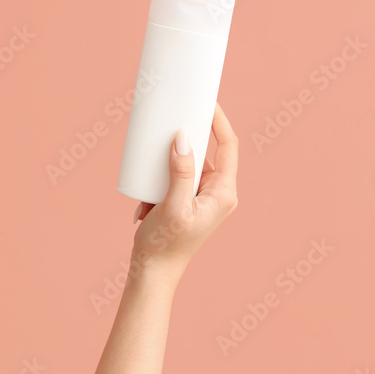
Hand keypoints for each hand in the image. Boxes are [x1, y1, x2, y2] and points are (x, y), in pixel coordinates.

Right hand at [131, 103, 238, 274]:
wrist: (153, 271)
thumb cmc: (166, 244)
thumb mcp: (173, 206)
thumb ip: (181, 172)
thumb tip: (184, 138)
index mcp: (223, 193)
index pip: (228, 145)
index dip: (219, 120)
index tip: (206, 101)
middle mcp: (217, 193)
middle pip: (209, 150)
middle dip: (190, 135)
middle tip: (174, 116)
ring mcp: (202, 196)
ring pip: (189, 162)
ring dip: (170, 158)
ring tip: (152, 159)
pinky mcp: (186, 200)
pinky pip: (176, 175)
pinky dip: (161, 175)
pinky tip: (146, 195)